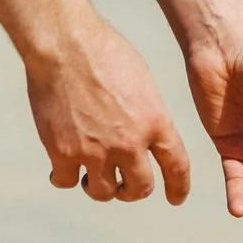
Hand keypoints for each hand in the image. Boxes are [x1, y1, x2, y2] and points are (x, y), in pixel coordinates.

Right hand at [27, 15, 188, 203]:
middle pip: (139, 189)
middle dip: (133, 191)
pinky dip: (65, 178)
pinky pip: (66, 181)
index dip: (179, 188)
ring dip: (101, 189)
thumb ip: (148, 114)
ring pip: (103, 192)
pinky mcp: (62, 151)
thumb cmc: (105, 52)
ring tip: (92, 178)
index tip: (176, 199)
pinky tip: (63, 170)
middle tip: (125, 186)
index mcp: (155, 122)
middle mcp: (129, 143)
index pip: (177, 166)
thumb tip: (147, 136)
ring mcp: (94, 151)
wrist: (65, 44)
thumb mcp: (142, 82)